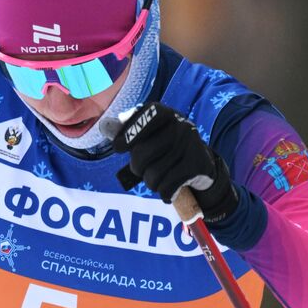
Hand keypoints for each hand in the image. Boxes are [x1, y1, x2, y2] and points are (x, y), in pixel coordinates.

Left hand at [109, 102, 238, 221]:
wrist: (203, 166)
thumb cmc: (167, 150)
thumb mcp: (149, 136)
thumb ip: (127, 131)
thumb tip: (104, 126)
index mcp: (165, 114)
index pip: (143, 118)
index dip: (127, 134)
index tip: (118, 148)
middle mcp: (180, 125)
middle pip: (142, 154)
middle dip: (137, 168)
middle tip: (143, 170)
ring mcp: (190, 145)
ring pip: (153, 174)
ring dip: (152, 183)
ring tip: (159, 179)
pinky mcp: (197, 166)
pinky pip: (167, 186)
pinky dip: (165, 193)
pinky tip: (169, 190)